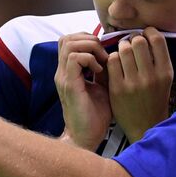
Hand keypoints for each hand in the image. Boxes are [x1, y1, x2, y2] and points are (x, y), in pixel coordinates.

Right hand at [54, 32, 110, 150]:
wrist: (86, 138)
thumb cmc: (95, 116)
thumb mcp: (102, 87)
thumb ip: (103, 70)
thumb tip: (113, 54)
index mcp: (68, 71)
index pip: (69, 41)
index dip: (87, 39)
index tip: (104, 51)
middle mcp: (62, 72)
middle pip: (66, 38)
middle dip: (88, 39)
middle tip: (103, 53)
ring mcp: (63, 77)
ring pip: (69, 43)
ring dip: (90, 47)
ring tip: (102, 61)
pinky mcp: (69, 84)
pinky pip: (75, 58)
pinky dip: (90, 59)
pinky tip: (99, 71)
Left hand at [107, 28, 172, 142]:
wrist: (145, 126)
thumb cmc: (154, 99)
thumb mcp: (164, 79)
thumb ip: (157, 58)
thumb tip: (144, 33)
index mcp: (165, 72)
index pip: (157, 39)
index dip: (149, 32)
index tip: (144, 34)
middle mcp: (151, 76)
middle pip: (138, 41)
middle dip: (133, 39)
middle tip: (131, 45)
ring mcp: (133, 83)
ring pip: (123, 49)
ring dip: (121, 48)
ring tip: (123, 54)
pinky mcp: (117, 88)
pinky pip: (112, 61)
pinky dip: (112, 59)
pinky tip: (116, 65)